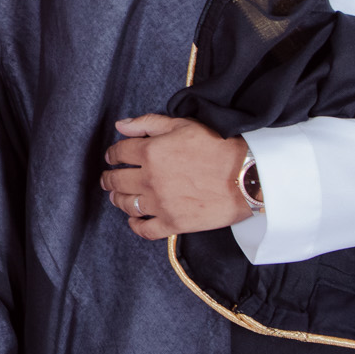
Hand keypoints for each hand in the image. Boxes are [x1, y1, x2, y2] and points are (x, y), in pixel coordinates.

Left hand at [101, 114, 251, 238]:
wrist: (247, 177)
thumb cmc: (218, 147)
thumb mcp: (183, 125)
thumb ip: (148, 123)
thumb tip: (121, 125)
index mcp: (150, 152)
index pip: (119, 153)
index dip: (112, 155)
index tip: (111, 157)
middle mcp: (150, 179)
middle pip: (117, 180)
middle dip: (109, 178)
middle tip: (107, 179)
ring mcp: (161, 203)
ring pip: (127, 204)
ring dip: (118, 200)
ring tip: (118, 197)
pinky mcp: (174, 223)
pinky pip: (145, 229)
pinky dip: (135, 226)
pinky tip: (134, 220)